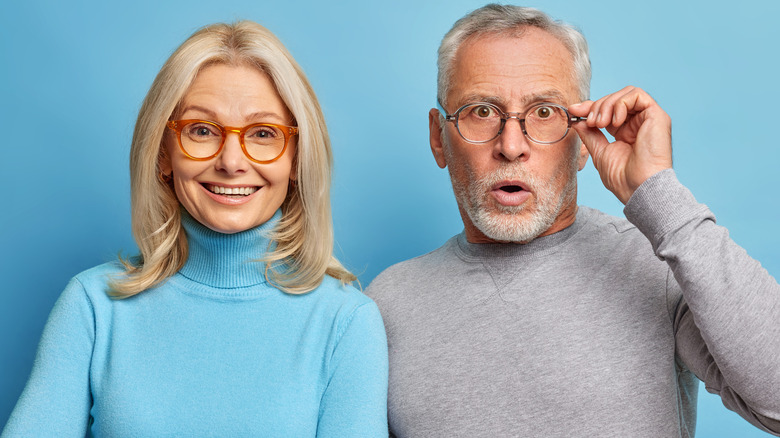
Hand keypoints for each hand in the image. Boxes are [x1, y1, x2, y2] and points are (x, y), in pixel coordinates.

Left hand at [569, 86, 672, 203]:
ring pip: (626, 93)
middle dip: (597, 106)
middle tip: (590, 122)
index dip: (590, 107)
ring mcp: (648, 119)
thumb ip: (590, 134)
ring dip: (607, 104)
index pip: (608, 110)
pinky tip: (615, 122)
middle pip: (616, 98)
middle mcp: (638, 123)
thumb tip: (577, 120)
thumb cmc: (623, 177)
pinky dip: (621, 104)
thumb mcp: (599, 152)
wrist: (639, 188)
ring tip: (600, 124)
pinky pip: (637, 95)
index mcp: (626, 131)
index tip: (573, 111)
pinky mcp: (657, 115)